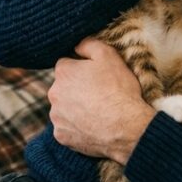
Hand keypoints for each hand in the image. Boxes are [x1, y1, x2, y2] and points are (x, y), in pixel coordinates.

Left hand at [48, 38, 155, 164]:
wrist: (127, 128)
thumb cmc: (119, 89)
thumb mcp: (109, 55)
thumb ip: (89, 44)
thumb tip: (77, 45)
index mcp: (63, 72)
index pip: (66, 65)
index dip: (81, 69)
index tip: (95, 77)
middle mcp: (54, 93)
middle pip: (63, 87)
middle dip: (76, 89)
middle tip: (97, 95)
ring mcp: (56, 117)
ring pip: (63, 108)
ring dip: (74, 108)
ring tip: (96, 112)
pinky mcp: (61, 136)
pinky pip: (66, 128)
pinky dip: (76, 127)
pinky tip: (92, 126)